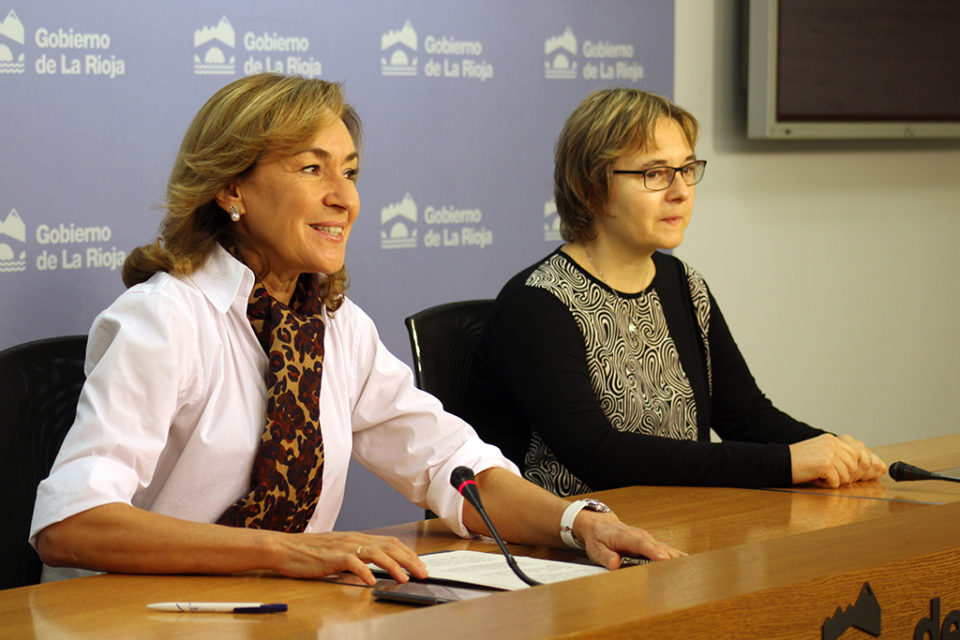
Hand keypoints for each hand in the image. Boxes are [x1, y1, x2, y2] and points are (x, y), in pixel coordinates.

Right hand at [269, 531, 427, 584]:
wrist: (285, 547)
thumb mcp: (339, 551)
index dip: (408, 553)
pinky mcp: (332, 557)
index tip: (421, 565)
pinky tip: (373, 582)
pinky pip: (352, 563)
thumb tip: (376, 567)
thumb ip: (357, 556)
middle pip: (389, 547)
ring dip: (393, 566)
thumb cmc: (310, 552)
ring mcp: (344, 547)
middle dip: (409, 560)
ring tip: (405, 578)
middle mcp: (354, 539)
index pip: (390, 542)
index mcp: (357, 538)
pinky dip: (365, 572)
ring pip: (376, 553)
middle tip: (423, 573)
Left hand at [573, 510, 684, 570]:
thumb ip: (606, 556)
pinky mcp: (652, 545)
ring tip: (690, 571)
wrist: (601, 525)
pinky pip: (667, 552)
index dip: (653, 551)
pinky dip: (677, 558)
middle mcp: (641, 537)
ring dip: (677, 560)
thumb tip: (614, 563)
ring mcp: (648, 540)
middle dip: (670, 560)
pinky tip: (689, 566)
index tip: (663, 560)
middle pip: (658, 548)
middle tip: (682, 572)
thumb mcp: (596, 549)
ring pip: (666, 549)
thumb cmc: (599, 538)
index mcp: (626, 536)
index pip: (641, 543)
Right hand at [789, 433, 885, 486]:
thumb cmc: (797, 460)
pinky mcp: (825, 464)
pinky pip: (835, 482)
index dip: (848, 467)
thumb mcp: (818, 451)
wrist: (779, 462)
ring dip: (833, 481)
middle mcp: (832, 444)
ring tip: (818, 476)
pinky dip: (825, 485)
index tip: (836, 472)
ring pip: (846, 476)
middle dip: (843, 475)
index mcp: (831, 439)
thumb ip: (835, 454)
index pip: (854, 454)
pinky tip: (814, 478)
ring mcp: (830, 453)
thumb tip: (855, 468)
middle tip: (826, 476)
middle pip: (853, 466)